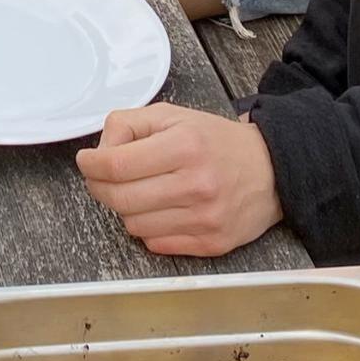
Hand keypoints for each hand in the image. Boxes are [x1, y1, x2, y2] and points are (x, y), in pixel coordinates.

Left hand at [75, 104, 281, 255]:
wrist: (272, 171)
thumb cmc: (216, 142)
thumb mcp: (173, 116)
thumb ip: (129, 125)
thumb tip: (99, 152)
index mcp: (184, 146)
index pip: (116, 165)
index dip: (91, 165)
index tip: (87, 162)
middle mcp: (196, 185)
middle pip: (119, 198)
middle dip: (99, 187)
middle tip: (101, 178)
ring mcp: (204, 219)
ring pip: (132, 224)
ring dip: (126, 208)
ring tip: (140, 191)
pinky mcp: (211, 244)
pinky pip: (155, 243)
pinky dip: (148, 227)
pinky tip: (161, 209)